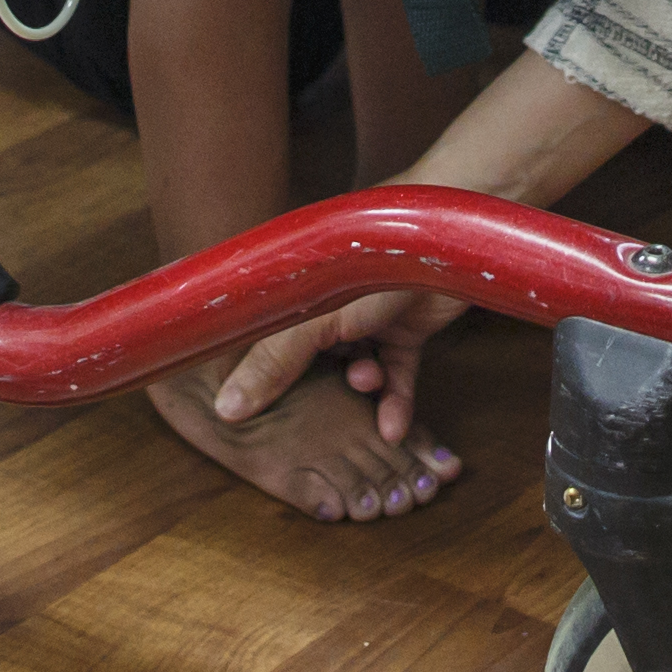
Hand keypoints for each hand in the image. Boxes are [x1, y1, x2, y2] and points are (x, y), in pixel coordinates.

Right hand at [214, 284, 461, 445]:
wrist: (446, 243)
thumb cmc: (374, 264)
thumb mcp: (315, 320)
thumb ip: (274, 365)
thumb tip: (225, 411)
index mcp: (300, 296)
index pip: (269, 344)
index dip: (263, 378)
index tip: (254, 419)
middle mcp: (331, 309)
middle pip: (316, 363)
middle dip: (321, 394)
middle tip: (318, 422)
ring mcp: (370, 321)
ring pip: (359, 373)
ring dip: (365, 392)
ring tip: (368, 383)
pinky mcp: (406, 333)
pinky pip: (395, 377)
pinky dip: (395, 402)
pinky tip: (392, 428)